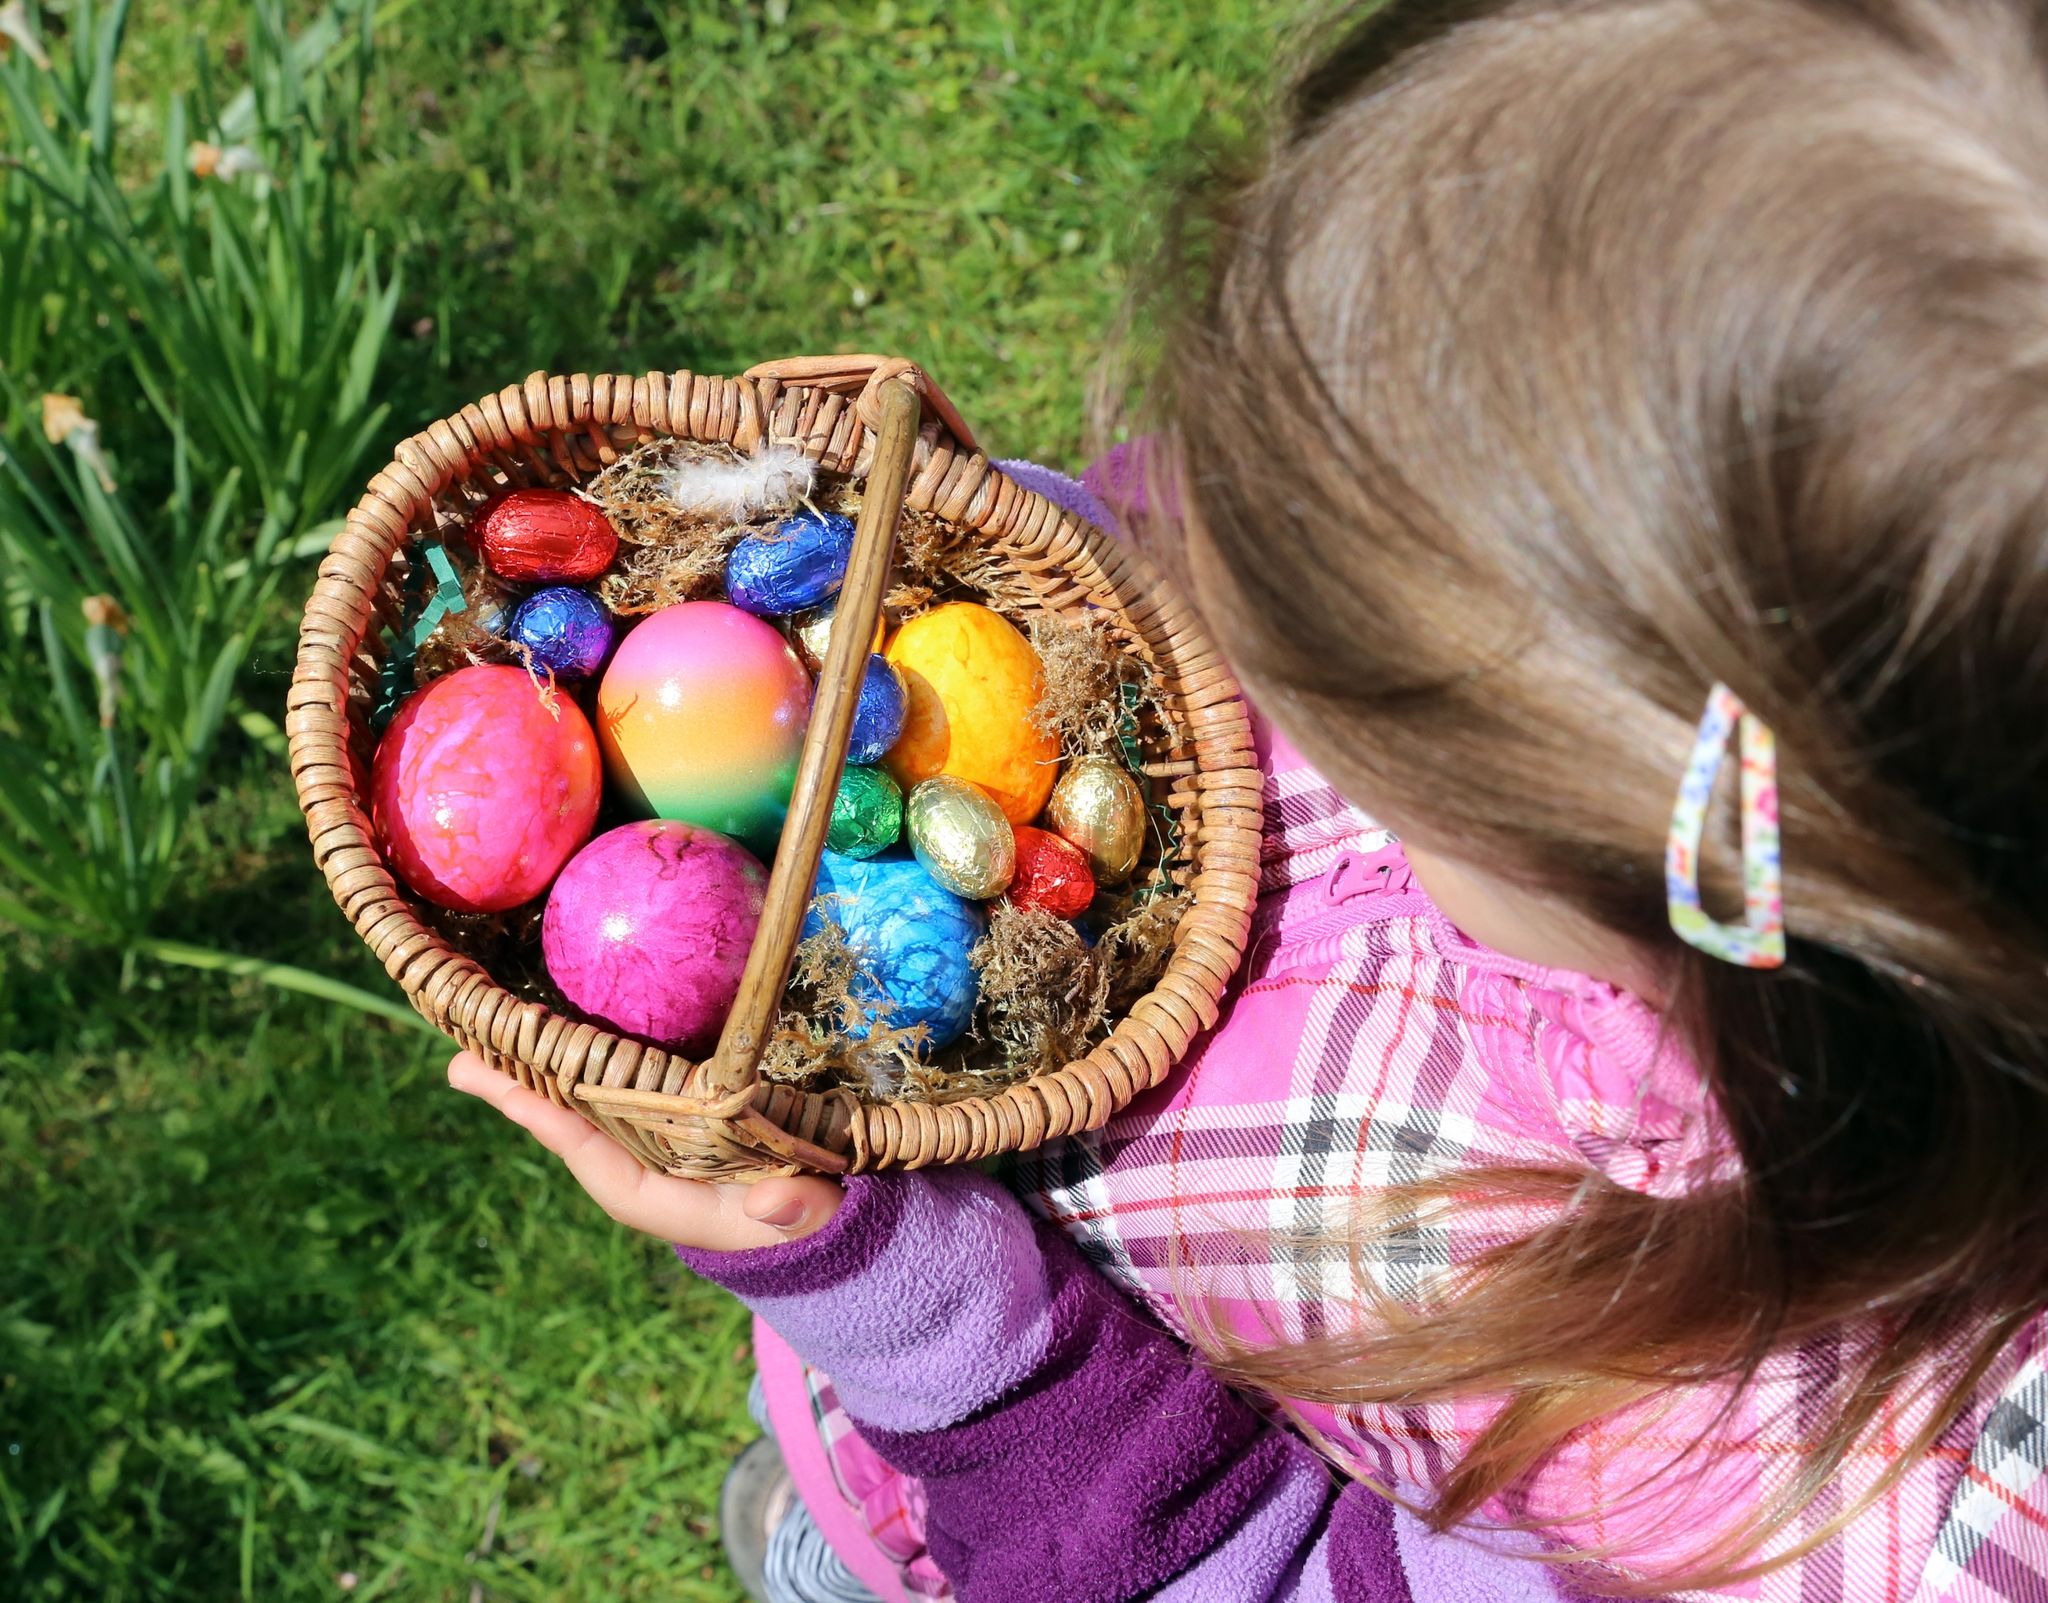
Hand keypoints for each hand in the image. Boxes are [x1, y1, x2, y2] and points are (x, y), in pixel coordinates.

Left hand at [447, 1053, 844, 1250]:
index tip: (503, 1092)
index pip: (598, 1160)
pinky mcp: (684, 1114)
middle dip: (525, 1091)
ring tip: (490, 1033)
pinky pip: (629, 1085)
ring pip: (596, 1102)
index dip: (551, 1124)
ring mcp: (664, 1140)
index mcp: (671, 1200)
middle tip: (460, 1058)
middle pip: (579, 1126)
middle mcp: (654, 1168)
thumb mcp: (816, 1218)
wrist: (833, 1216)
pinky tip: (563, 1028)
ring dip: (547, 1069)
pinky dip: (595, 1059)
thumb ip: (798, 1210)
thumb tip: (772, 1201)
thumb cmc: (821, 1217)